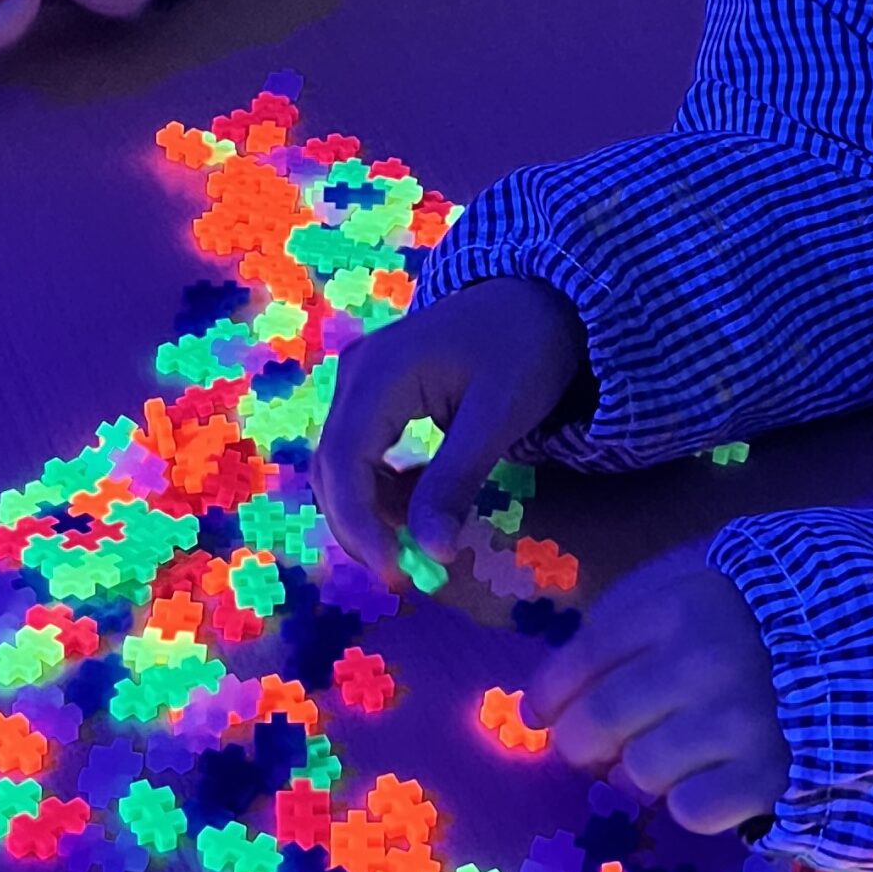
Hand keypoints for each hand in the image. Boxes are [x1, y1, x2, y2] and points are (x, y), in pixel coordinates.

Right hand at [313, 278, 588, 585]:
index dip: (362, 527)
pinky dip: (381, 495)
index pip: (344, 464)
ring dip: (369, 516)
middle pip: (332, 470)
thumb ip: (457, 481)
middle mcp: (355, 377)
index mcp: (378, 374)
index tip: (397, 574)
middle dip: (361, 529)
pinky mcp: (375, 397)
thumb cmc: (527, 346)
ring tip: (413, 552)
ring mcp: (360, 385)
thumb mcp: (499, 417)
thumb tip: (432, 553)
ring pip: (341, 468)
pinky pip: (360, 456)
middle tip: (406, 576)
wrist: (540, 295)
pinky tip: (418, 513)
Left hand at [529, 551, 791, 837]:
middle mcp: (702, 658)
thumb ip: (643, 603)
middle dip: (587, 745)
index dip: (551, 695)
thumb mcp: (718, 572)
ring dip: (651, 772)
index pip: (581, 658)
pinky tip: (723, 780)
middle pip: (595, 725)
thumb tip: (562, 676)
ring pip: (639, 773)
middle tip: (601, 750)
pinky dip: (697, 803)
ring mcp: (738, 719)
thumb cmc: (793, 607)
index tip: (544, 714)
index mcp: (682, 601)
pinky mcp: (772, 775)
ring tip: (685, 756)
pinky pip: (690, 811)